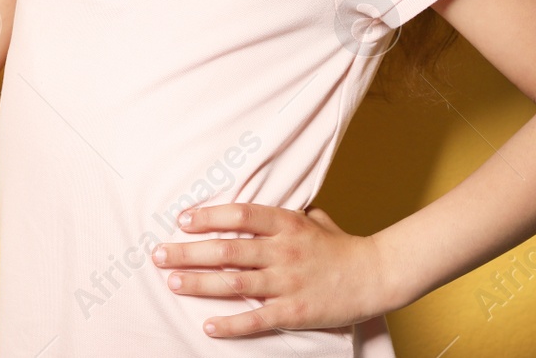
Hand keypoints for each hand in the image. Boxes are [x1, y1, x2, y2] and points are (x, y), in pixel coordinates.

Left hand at [152, 203, 394, 337]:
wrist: (376, 274)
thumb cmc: (341, 246)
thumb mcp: (313, 219)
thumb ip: (283, 216)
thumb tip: (253, 210)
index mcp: (287, 223)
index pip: (240, 214)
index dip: (208, 216)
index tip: (182, 220)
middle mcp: (284, 250)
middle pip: (227, 249)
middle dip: (188, 252)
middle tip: (159, 254)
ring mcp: (288, 281)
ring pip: (235, 283)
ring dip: (199, 283)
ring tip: (172, 282)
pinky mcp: (295, 311)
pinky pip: (257, 319)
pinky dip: (230, 324)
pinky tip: (208, 325)